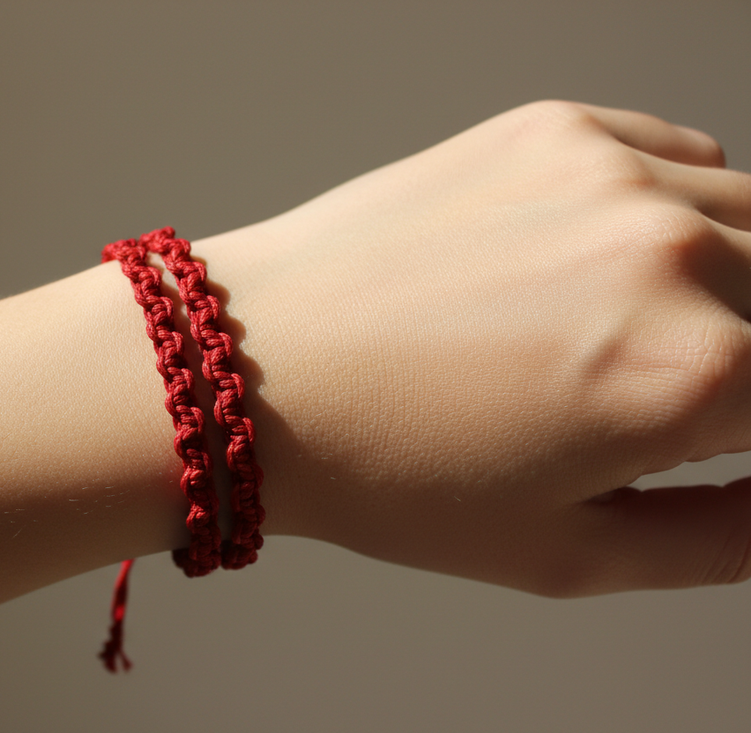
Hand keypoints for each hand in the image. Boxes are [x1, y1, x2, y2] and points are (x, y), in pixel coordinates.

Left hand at [198, 100, 750, 595]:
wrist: (252, 366)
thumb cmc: (382, 466)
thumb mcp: (563, 552)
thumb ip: (716, 540)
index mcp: (691, 373)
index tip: (722, 437)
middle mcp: (670, 254)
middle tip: (676, 395)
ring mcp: (609, 176)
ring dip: (736, 283)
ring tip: (643, 336)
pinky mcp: (553, 130)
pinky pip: (679, 159)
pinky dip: (680, 210)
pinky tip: (610, 263)